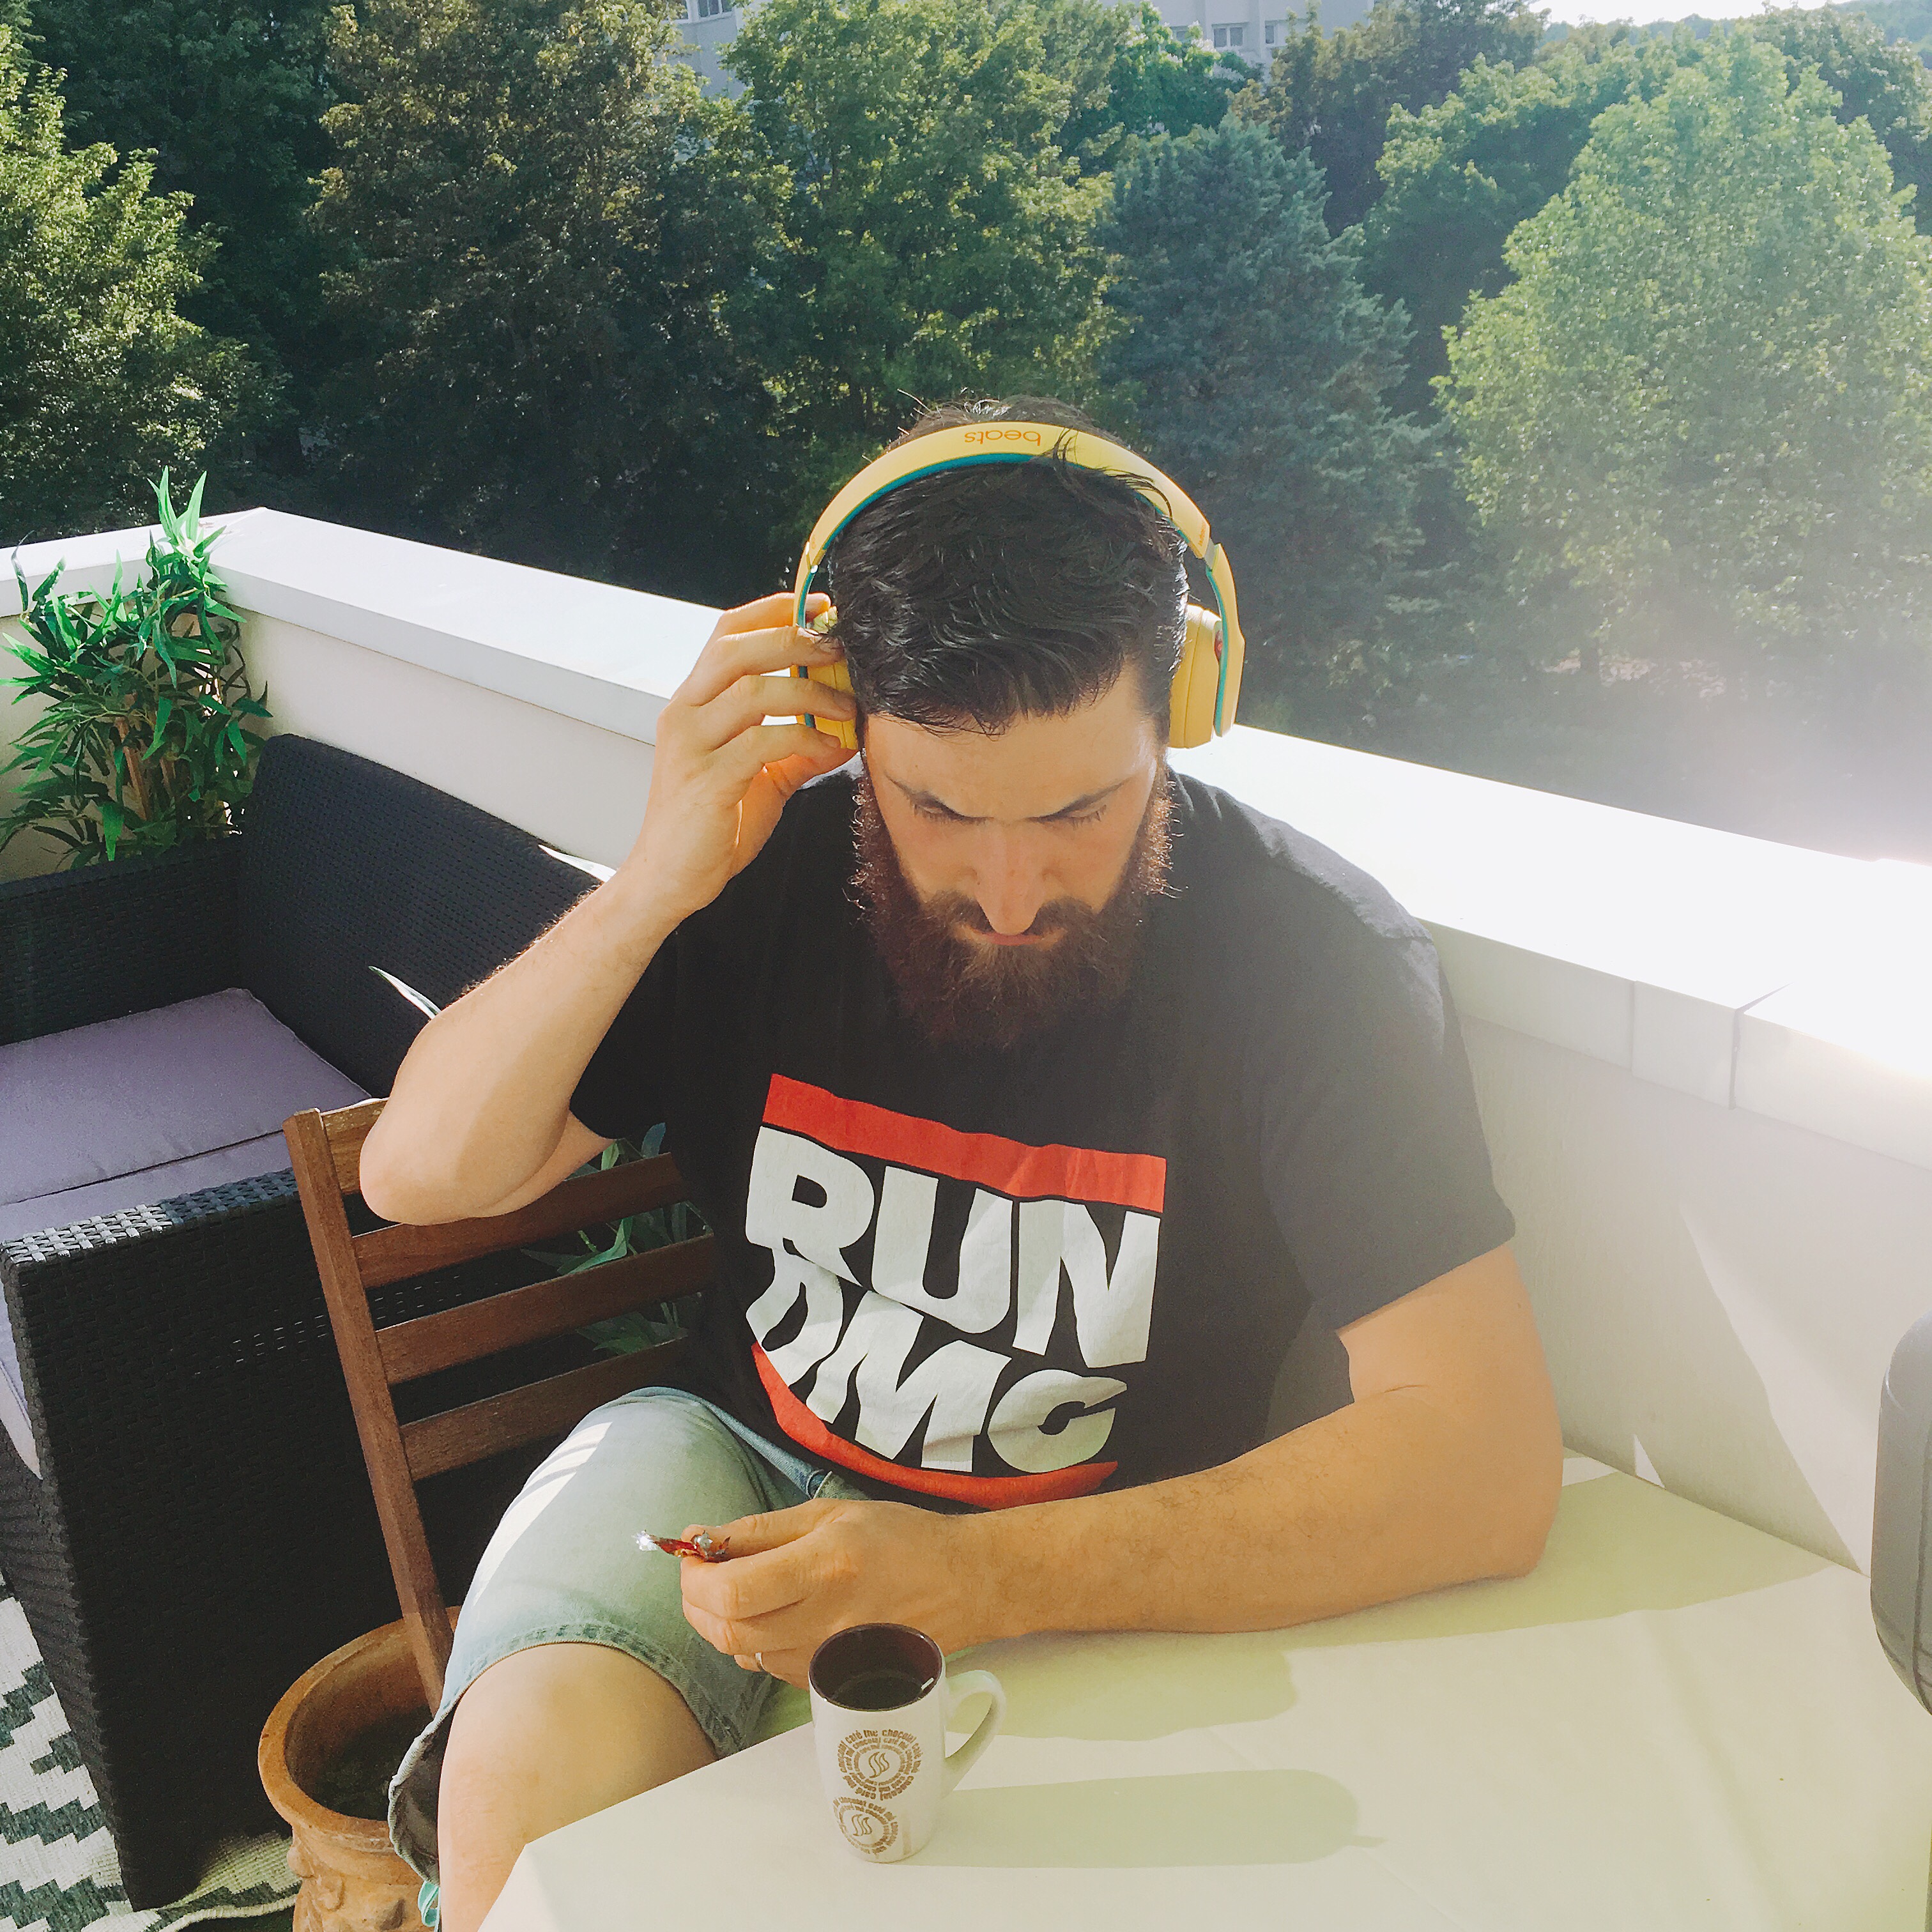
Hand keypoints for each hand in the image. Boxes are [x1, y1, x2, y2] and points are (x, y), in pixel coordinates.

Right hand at [621, 591, 855, 920]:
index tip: (820, 608)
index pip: (726, 633)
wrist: (671, 879)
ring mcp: (691, 745)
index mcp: (694, 703)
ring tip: (847, 707)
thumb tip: (845, 731)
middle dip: (794, 639)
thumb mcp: (762, 777)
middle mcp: (685, 714)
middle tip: (840, 647)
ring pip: (752, 691)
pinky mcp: (707, 780)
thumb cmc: (714, 826)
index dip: (772, 611)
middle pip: (736, 647)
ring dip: (810, 693)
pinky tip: (831, 749)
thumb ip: (796, 748)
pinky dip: (804, 739)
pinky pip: (762, 742)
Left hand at [677, 1497, 994, 1686]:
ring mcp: (828, 1660)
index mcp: (825, 1568)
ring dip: (721, 1621)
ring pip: (743, 1653)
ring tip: (736, 1586)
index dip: (696, 1578)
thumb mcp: (831, 1513)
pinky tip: (770, 1611)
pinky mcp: (831, 1681)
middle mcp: (824, 1622)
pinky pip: (769, 1666)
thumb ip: (761, 1530)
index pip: (734, 1592)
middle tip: (700, 1571)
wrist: (963, 1585)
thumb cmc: (901, 1539)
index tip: (691, 1556)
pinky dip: (752, 1639)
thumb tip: (701, 1538)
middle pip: (727, 1630)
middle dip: (696, 1601)